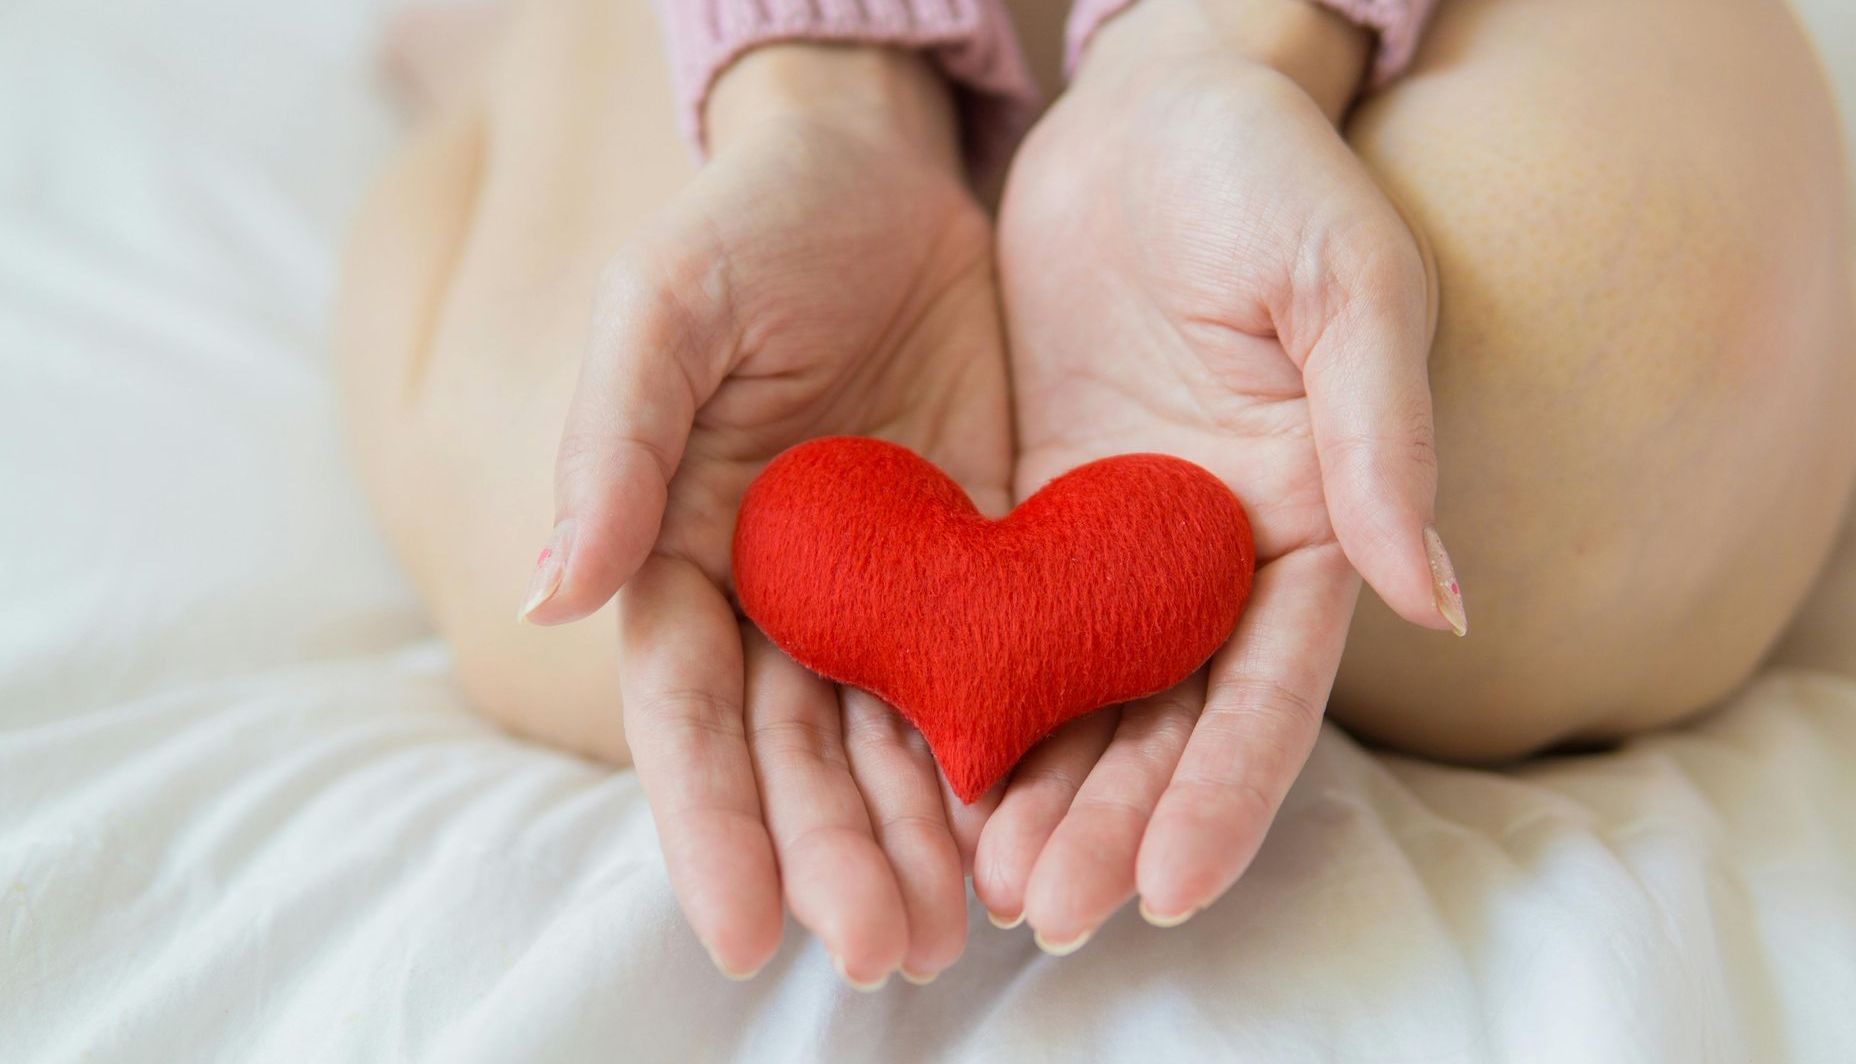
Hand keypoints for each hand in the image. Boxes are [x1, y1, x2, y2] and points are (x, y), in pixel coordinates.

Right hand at [520, 45, 1010, 984]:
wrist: (880, 174)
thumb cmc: (750, 229)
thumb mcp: (664, 311)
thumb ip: (615, 445)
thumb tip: (553, 591)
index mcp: (682, 553)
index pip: (687, 714)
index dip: (710, 825)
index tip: (747, 933)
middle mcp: (777, 596)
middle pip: (796, 754)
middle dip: (833, 855)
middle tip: (884, 951)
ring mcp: (880, 589)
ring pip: (891, 740)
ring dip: (916, 838)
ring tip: (954, 931)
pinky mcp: (976, 563)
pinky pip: (987, 673)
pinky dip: (1000, 753)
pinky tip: (1027, 825)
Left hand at [976, 0, 1463, 946]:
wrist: (1149, 111)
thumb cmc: (1270, 173)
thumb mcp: (1347, 282)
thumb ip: (1384, 436)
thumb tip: (1440, 600)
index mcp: (1308, 523)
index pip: (1271, 690)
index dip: (1225, 791)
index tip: (1171, 887)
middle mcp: (1213, 559)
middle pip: (1166, 723)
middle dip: (1113, 823)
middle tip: (1045, 911)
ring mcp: (1120, 544)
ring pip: (1082, 699)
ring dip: (1039, 794)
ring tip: (986, 886)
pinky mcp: (1035, 514)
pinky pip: (1003, 625)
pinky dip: (975, 703)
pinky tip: (932, 776)